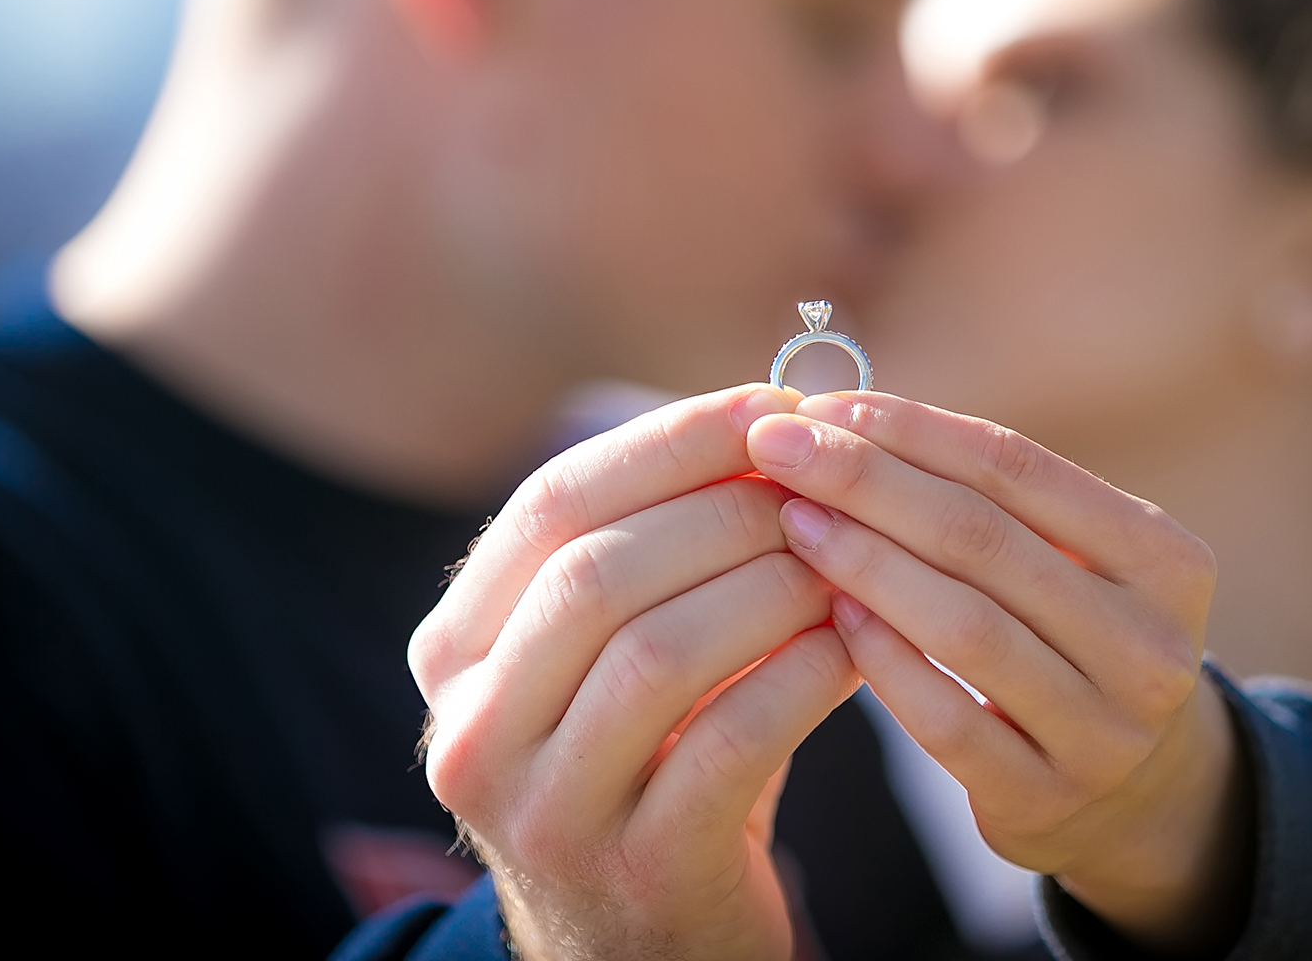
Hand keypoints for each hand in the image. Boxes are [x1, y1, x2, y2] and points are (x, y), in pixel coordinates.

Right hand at [410, 384, 857, 960]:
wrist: (641, 943)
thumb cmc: (647, 759)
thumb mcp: (616, 653)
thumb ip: (655, 546)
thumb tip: (768, 415)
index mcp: (457, 649)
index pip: (551, 505)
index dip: (669, 441)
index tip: (770, 403)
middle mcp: (475, 729)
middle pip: (596, 572)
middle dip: (726, 512)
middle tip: (821, 487)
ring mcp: (547, 810)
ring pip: (658, 655)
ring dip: (771, 589)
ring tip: (843, 561)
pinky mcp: (638, 871)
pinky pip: (730, 742)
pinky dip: (803, 677)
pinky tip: (854, 645)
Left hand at [743, 393, 1249, 950]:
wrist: (1134, 788)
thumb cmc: (1066, 633)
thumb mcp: (1067, 559)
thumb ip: (980, 492)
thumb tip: (841, 413)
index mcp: (1165, 559)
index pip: (1019, 467)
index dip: (913, 429)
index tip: (824, 403)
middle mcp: (1152, 646)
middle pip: (984, 539)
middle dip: (867, 482)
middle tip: (778, 446)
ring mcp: (1106, 732)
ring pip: (965, 627)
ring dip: (864, 562)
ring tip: (793, 520)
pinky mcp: (1047, 800)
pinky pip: (946, 720)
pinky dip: (881, 659)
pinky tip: (828, 615)